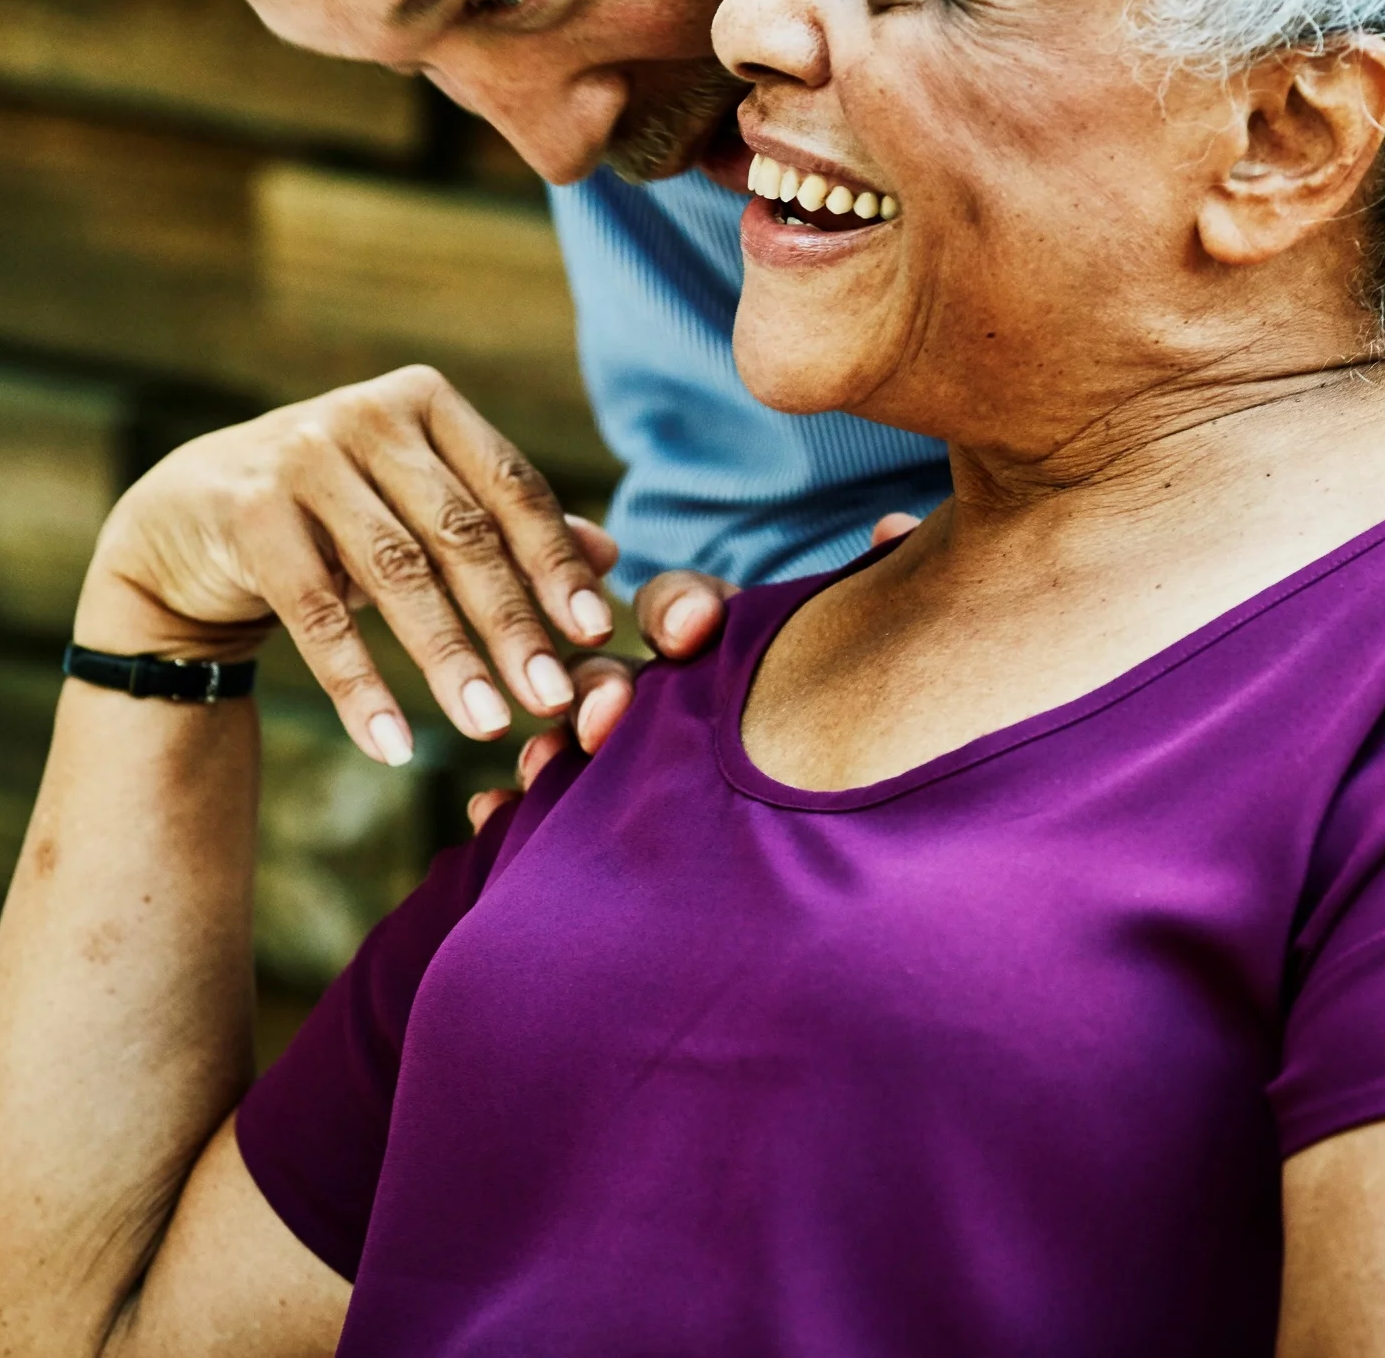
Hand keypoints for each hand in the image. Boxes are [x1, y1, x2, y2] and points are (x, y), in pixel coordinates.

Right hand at [78, 365, 615, 765]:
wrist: (186, 523)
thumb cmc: (331, 516)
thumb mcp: (417, 510)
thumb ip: (505, 527)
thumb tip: (611, 557)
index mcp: (426, 403)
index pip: (510, 486)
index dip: (557, 562)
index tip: (597, 635)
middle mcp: (366, 415)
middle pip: (460, 532)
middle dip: (512, 621)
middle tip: (553, 699)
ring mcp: (301, 456)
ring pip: (394, 572)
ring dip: (446, 657)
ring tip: (488, 727)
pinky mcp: (247, 512)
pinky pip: (316, 613)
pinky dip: (359, 685)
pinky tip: (394, 746)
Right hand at [464, 509, 921, 828]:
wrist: (862, 861)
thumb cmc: (867, 724)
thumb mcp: (874, 654)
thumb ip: (874, 588)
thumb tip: (891, 524)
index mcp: (727, 652)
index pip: (687, 612)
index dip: (680, 614)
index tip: (691, 635)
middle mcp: (672, 705)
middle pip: (619, 681)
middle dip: (603, 692)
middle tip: (602, 717)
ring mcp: (636, 770)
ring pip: (574, 747)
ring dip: (553, 751)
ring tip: (539, 771)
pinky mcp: (601, 830)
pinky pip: (546, 819)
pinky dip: (514, 817)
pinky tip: (492, 820)